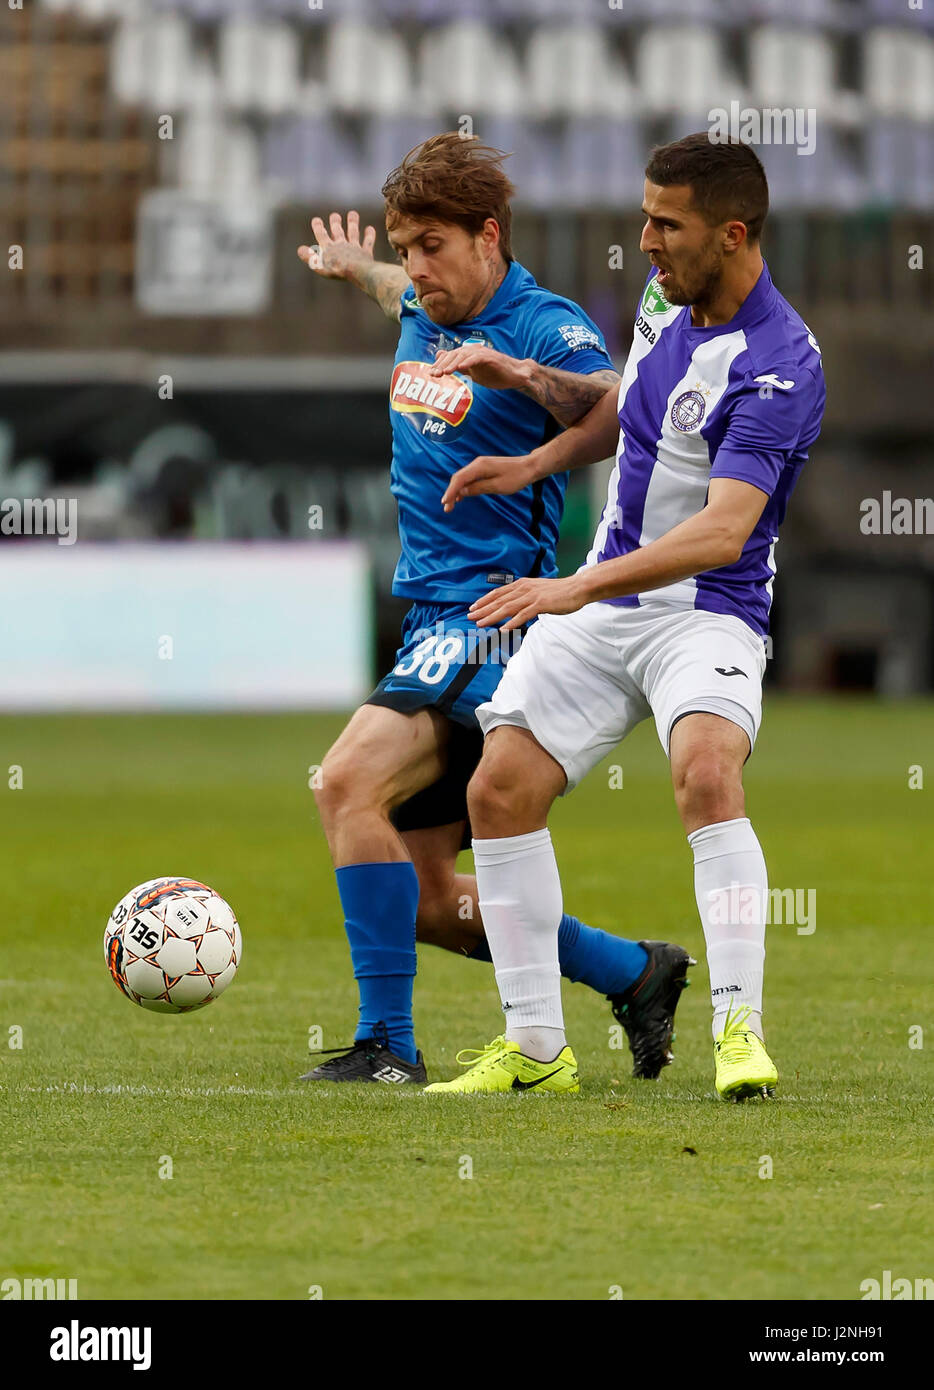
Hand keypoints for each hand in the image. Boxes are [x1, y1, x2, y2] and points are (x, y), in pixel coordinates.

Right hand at [298, 211, 375, 280]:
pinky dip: (369, 235)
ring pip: (353, 233)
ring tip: (353, 214)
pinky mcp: (365, 253)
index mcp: (329, 248)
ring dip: (352, 223)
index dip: (318, 227)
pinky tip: (370, 228)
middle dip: (335, 223)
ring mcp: (354, 248)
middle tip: (335, 215)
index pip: (321, 235)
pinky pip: (368, 242)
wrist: (357, 270)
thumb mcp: (319, 266)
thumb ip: (310, 257)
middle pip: (338, 232)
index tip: (316, 220)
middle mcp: (341, 245)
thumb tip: (300, 249)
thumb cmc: (337, 270)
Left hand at [429, 345, 530, 390]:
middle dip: (442, 364)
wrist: (513, 376)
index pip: (450, 356)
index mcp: (468, 354)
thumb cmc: (493, 373)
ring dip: (453, 363)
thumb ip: (458, 365)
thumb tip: (441, 359)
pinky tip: (460, 368)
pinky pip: (477, 358)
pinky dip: (468, 362)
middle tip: (434, 374)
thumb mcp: (472, 371)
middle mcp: (473, 350)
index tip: (430, 374)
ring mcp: (482, 353)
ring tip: (444, 372)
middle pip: (454, 354)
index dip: (439, 364)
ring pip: (463, 355)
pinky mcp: (491, 357)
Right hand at [442, 454, 537, 511]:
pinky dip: (464, 487)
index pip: (460, 479)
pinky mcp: (484, 468)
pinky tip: (461, 496)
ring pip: (463, 478)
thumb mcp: (497, 486)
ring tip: (451, 504)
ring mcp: (481, 465)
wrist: (529, 467)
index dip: (451, 491)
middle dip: (451, 492)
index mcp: (479, 466)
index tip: (445, 502)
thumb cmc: (516, 477)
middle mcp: (477, 464)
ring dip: (456, 490)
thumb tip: (462, 492)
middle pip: (458, 478)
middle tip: (447, 508)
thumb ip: (479, 488)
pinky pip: (470, 478)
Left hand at [468, 575, 587, 630]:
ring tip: (481, 623)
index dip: (484, 600)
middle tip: (470, 617)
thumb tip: (514, 605)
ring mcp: (532, 596)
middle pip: (499, 600)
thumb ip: (525, 596)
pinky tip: (504, 629)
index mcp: (522, 584)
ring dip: (493, 616)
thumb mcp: (537, 590)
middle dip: (483, 609)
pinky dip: (513, 622)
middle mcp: (524, 589)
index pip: (499, 593)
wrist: (577, 588)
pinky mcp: (541, 604)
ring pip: (508, 607)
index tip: (473, 608)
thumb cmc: (559, 591)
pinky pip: (524, 615)